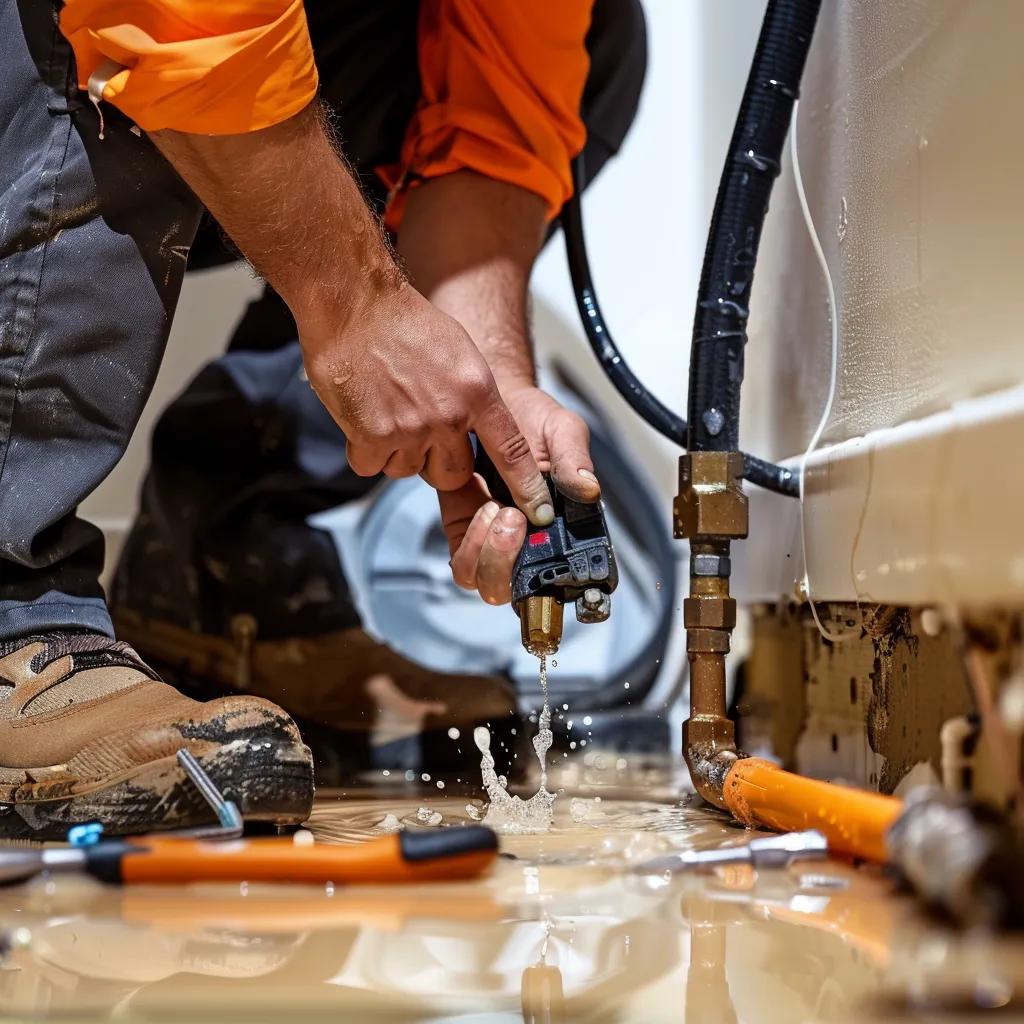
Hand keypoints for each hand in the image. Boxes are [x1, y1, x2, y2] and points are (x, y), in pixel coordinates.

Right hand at [300, 283, 552, 524]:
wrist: (355, 304)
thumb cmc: (405, 322)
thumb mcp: (461, 352)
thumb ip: (473, 397)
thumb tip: (478, 431)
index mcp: (476, 392)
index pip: (511, 451)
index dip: (527, 486)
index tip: (538, 512)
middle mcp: (447, 415)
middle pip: (453, 474)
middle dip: (437, 462)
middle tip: (420, 431)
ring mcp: (409, 428)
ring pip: (409, 471)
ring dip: (398, 453)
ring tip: (387, 411)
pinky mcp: (371, 437)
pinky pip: (373, 467)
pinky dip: (365, 450)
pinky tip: (364, 417)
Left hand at [443, 385, 600, 604]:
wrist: (493, 400)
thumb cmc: (534, 418)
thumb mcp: (563, 431)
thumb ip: (574, 461)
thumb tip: (589, 490)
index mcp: (562, 528)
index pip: (561, 576)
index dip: (551, 575)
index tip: (541, 539)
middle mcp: (529, 542)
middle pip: (513, 589)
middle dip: (507, 561)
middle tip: (513, 517)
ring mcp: (493, 539)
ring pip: (482, 579)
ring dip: (487, 552)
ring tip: (496, 507)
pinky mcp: (464, 527)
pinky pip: (461, 558)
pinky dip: (468, 540)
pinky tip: (478, 499)